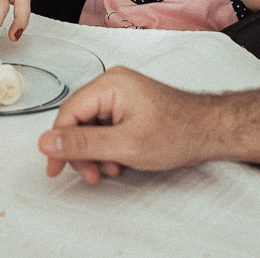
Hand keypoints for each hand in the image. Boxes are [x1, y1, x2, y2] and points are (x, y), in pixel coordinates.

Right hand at [37, 67, 213, 183]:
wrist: (212, 132)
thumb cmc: (179, 131)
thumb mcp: (125, 145)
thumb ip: (82, 144)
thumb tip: (47, 143)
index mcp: (109, 85)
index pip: (68, 113)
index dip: (59, 144)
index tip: (55, 168)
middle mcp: (112, 86)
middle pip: (78, 122)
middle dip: (82, 152)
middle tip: (92, 175)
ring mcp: (121, 97)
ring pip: (91, 129)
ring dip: (96, 154)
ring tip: (112, 169)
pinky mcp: (128, 109)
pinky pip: (105, 129)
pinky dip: (108, 149)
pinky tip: (119, 162)